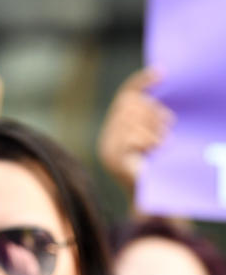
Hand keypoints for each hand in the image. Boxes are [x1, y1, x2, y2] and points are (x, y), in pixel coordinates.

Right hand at [97, 68, 173, 192]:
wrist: (155, 202)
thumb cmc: (160, 171)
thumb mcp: (158, 138)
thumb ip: (152, 119)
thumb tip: (157, 92)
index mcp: (116, 131)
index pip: (125, 96)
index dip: (141, 82)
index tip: (162, 72)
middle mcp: (107, 137)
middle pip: (129, 104)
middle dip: (152, 112)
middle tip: (167, 127)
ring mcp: (108, 148)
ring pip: (131, 118)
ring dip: (153, 129)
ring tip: (162, 144)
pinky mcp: (114, 158)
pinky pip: (132, 136)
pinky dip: (149, 141)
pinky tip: (156, 150)